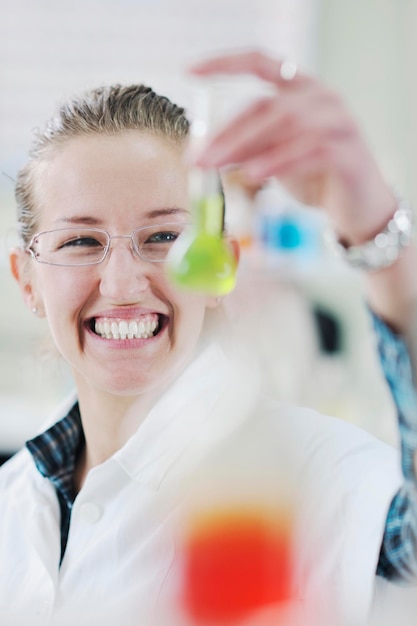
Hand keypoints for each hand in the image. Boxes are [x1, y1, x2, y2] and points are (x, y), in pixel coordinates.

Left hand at [189, 50, 395, 245]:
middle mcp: (321, 98)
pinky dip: (279, 162)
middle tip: (199, 158)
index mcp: (300, 89)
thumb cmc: (314, 177)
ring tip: (219, 167)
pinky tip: (254, 174)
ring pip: (288, 124)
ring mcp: (340, 122)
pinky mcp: (350, 152)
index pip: (260, 63)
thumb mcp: (273, 159)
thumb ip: (247, 148)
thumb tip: (204, 152)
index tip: (191, 71)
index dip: (225, 63)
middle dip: (228, 133)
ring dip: (248, 147)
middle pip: (267, 105)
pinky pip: (311, 151)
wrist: (356, 209)